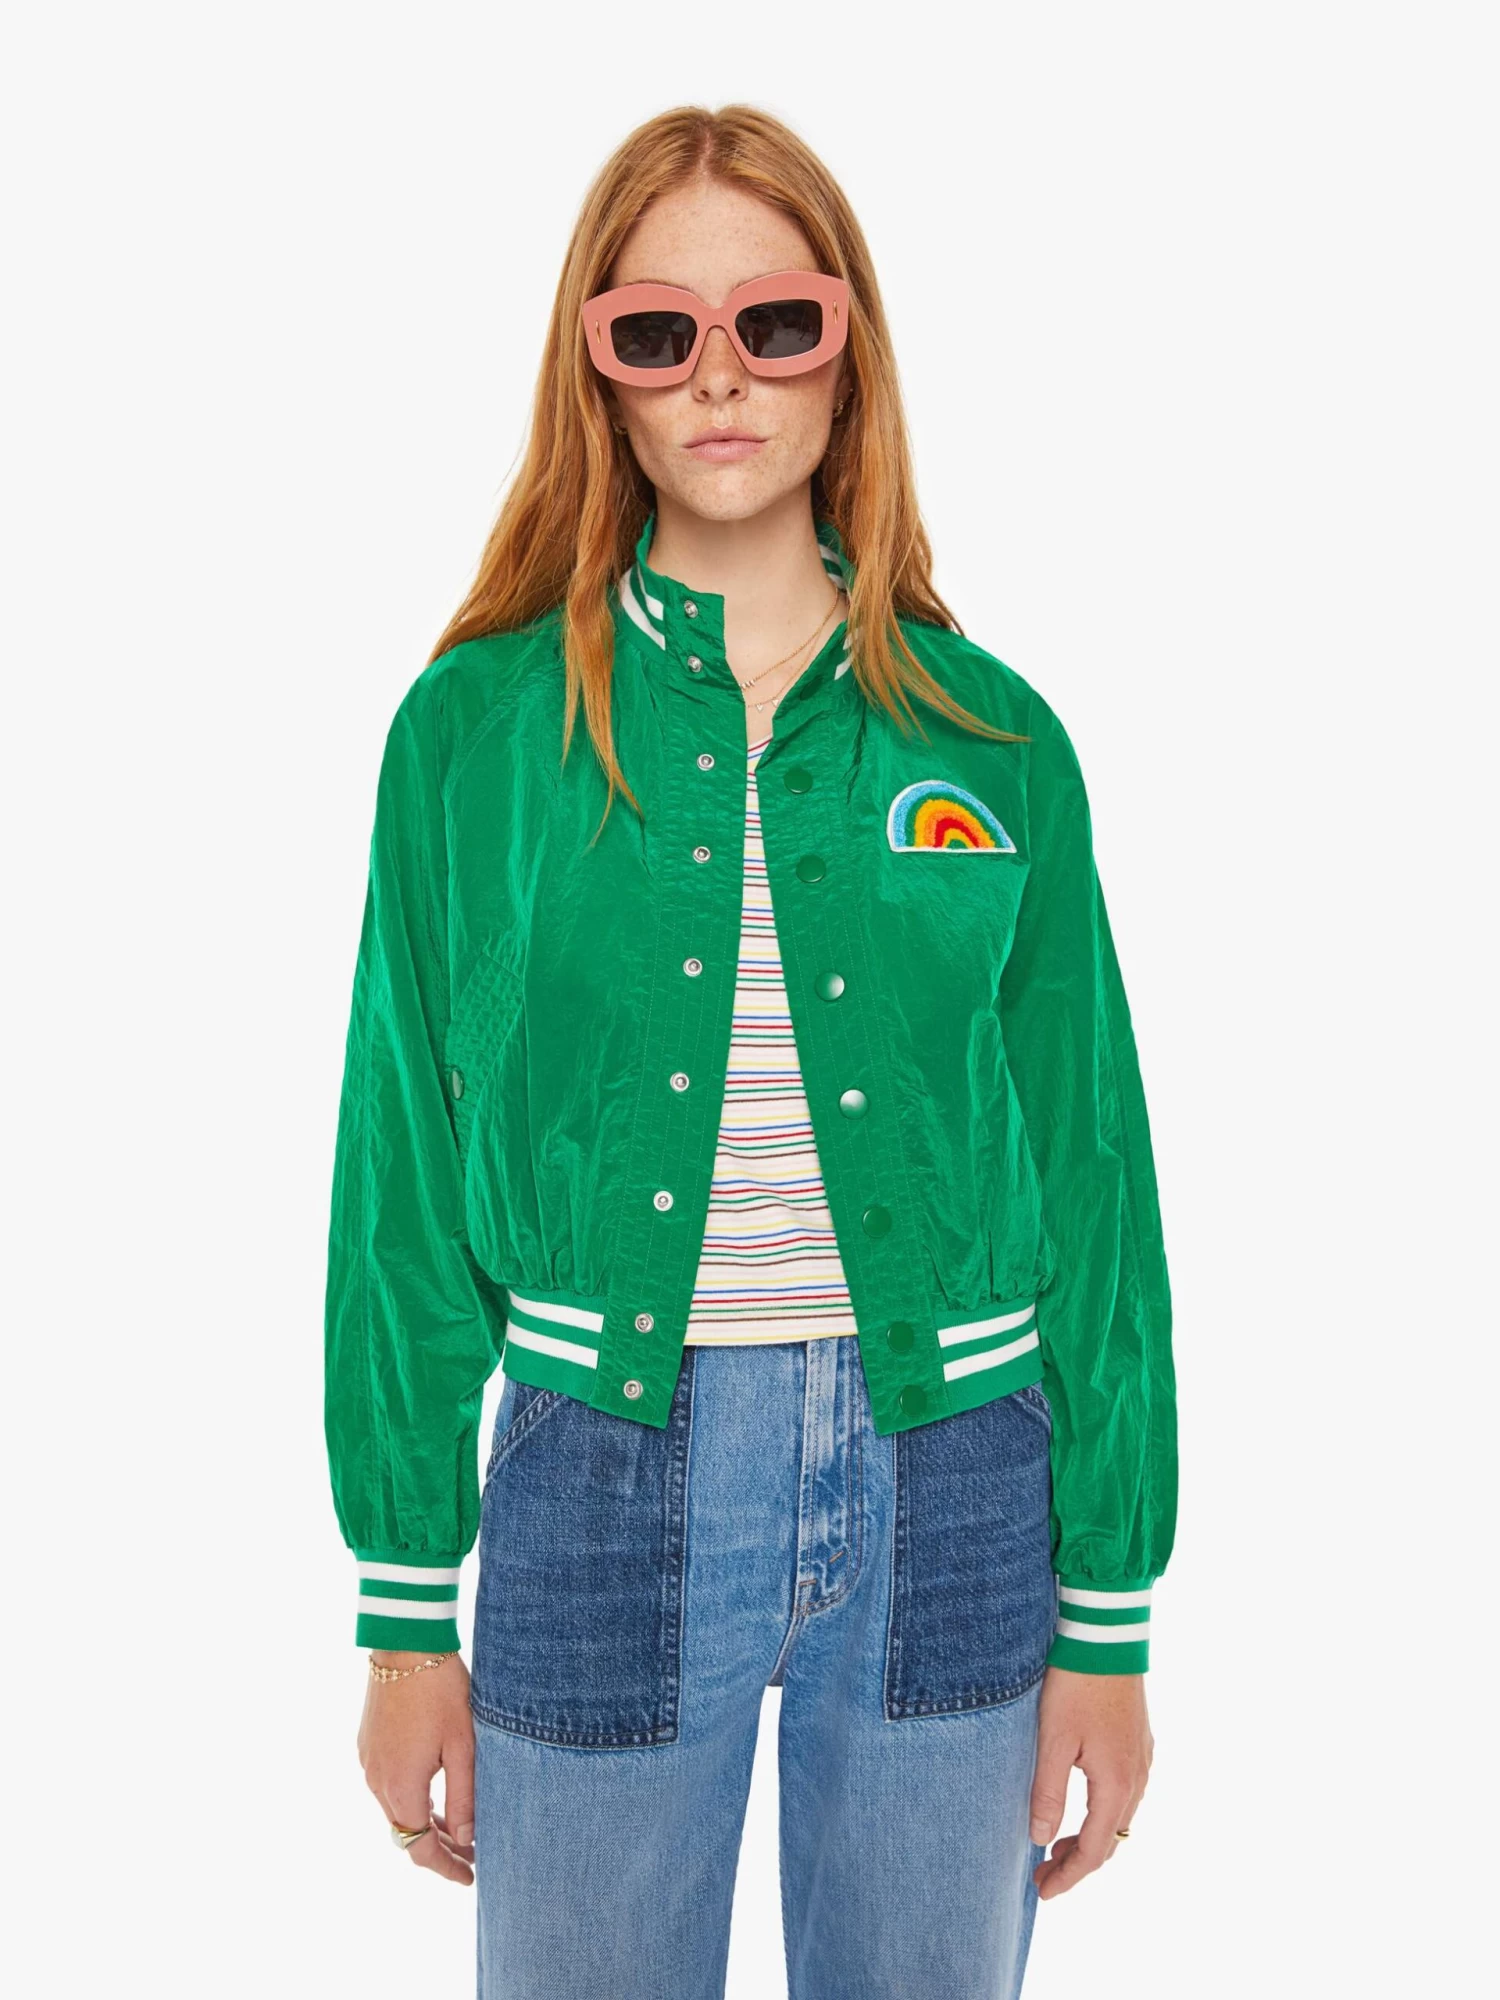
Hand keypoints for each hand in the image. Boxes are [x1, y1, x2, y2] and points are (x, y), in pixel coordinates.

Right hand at [358, 1652, 475, 1885]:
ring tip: (457, 1828)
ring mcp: (368, 1762)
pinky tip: (433, 1790)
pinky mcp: (367, 1745)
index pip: (421, 1847)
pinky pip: (387, 1785)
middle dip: (438, 1848)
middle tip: (472, 1854)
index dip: (447, 1867)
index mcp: (401, 1786)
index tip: (472, 1876)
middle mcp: (376, 1780)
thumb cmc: (441, 1690)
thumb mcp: (463, 1745)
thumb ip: (464, 1797)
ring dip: (423, 1822)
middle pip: (405, 1832)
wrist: (405, 1643)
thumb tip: (465, 1840)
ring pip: (395, 1809)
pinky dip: (410, 1798)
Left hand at [1028, 1667, 1152, 1899]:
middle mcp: (1137, 1776)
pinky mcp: (1139, 1741)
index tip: (1043, 1890)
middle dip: (1078, 1862)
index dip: (1069, 1876)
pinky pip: (1125, 1793)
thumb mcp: (1053, 1739)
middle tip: (1043, 1872)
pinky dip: (1101, 1812)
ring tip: (1055, 1844)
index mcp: (1117, 1782)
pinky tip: (1080, 1805)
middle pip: (1111, 1838)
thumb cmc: (1075, 1682)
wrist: (1106, 1633)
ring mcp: (1142, 1758)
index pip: (1095, 1850)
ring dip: (1090, 1837)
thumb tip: (1040, 1838)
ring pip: (1119, 1817)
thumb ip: (1048, 1792)